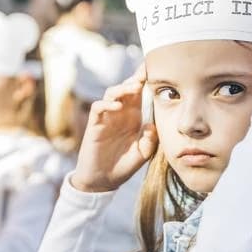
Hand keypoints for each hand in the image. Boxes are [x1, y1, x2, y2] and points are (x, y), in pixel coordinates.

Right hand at [69, 67, 157, 192]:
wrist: (103, 181)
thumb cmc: (123, 166)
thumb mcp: (142, 155)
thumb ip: (150, 141)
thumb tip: (151, 126)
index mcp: (134, 117)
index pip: (140, 94)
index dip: (146, 82)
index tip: (156, 71)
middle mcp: (120, 114)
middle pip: (126, 88)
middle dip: (136, 79)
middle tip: (146, 72)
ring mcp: (107, 118)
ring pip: (112, 93)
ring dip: (122, 88)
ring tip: (134, 88)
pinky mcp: (95, 125)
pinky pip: (98, 108)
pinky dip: (107, 104)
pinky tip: (118, 107)